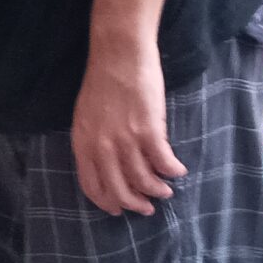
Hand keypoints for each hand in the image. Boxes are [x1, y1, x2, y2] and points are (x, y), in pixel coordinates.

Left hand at [70, 38, 183, 215]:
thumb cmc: (103, 79)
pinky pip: (163, 162)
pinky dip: (173, 170)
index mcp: (83, 143)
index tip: (119, 209)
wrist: (119, 53)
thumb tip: (107, 163)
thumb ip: (94, 140)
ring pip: (143, 181)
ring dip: (158, 190)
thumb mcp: (86, 114)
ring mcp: (125, 140)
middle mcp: (102, 146)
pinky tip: (179, 170)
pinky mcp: (148, 130)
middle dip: (135, 204)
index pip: (92, 186)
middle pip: (119, 191)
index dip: (107, 202)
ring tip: (166, 190)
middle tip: (148, 207)